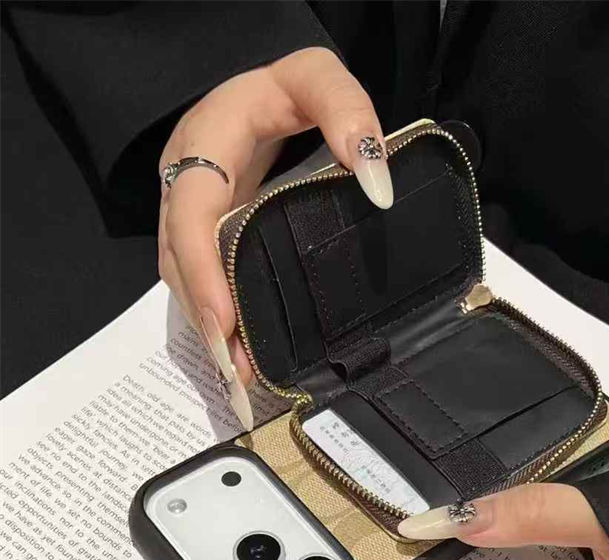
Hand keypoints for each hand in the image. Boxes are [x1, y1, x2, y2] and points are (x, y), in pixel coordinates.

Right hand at [158, 47, 390, 428]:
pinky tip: (242, 352)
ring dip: (210, 329)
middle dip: (205, 319)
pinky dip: (221, 318)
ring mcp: (192, 214)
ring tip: (240, 378)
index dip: (203, 271)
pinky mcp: (209, 236)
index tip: (225, 325)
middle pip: (179, 260)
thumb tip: (375, 183)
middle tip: (235, 374)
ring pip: (186, 278)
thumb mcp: (316, 77)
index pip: (190, 213)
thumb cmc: (290, 87)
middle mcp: (185, 185)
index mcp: (202, 145)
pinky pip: (204, 278)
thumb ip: (345, 110)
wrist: (263, 94)